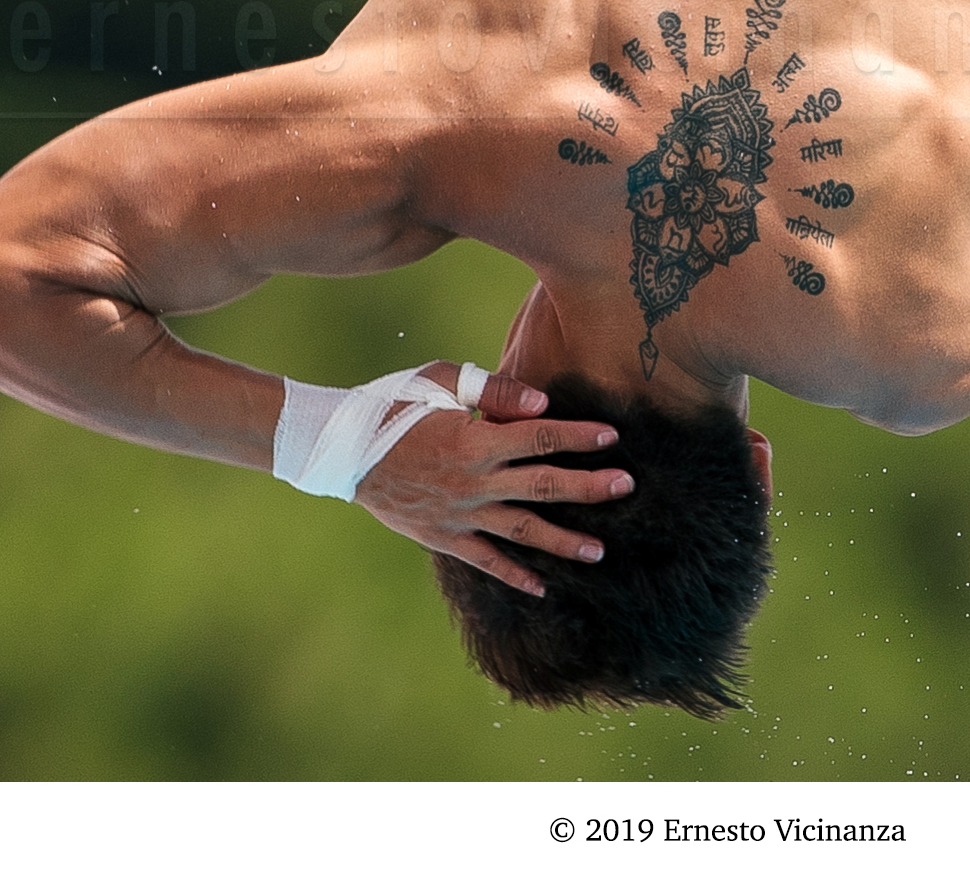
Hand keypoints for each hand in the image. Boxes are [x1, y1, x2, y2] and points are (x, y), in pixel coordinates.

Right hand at [353, 362, 633, 596]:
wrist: (341, 449)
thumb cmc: (394, 404)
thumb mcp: (440, 381)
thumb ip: (493, 392)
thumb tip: (542, 402)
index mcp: (475, 441)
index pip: (540, 438)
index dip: (579, 436)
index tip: (612, 436)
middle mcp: (473, 481)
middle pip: (543, 486)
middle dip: (588, 487)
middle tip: (628, 486)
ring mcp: (459, 514)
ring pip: (522, 531)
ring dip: (563, 542)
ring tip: (600, 551)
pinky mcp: (443, 536)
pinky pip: (485, 560)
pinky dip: (514, 575)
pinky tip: (542, 588)